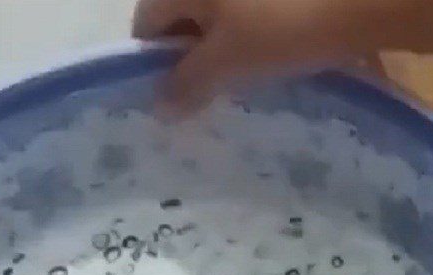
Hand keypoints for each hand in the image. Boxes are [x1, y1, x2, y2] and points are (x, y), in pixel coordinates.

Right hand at [134, 0, 432, 111]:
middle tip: (212, 92)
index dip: (156, 63)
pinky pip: (254, 9)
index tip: (177, 97)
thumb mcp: (227, 62)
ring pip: (221, 11)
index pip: (148, 21)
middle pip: (185, 13)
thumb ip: (185, 85)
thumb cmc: (284, 24)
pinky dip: (256, 28)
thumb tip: (158, 106)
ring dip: (226, 43)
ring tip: (246, 77)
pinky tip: (275, 52)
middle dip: (193, 54)